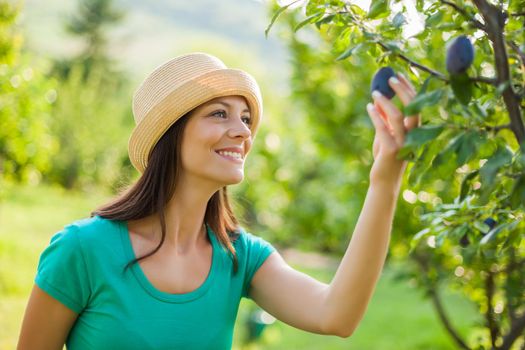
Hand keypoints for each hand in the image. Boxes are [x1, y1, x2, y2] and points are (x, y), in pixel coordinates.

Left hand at [366, 73, 420, 189]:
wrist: (384, 181)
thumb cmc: (385, 157)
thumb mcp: (386, 135)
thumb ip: (384, 119)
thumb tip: (379, 99)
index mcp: (415, 131)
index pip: (417, 105)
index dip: (409, 89)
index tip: (399, 76)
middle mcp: (413, 136)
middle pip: (413, 108)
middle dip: (402, 91)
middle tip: (390, 78)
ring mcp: (403, 143)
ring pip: (398, 117)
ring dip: (386, 102)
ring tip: (375, 92)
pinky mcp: (391, 150)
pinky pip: (383, 128)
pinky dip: (376, 116)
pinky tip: (369, 107)